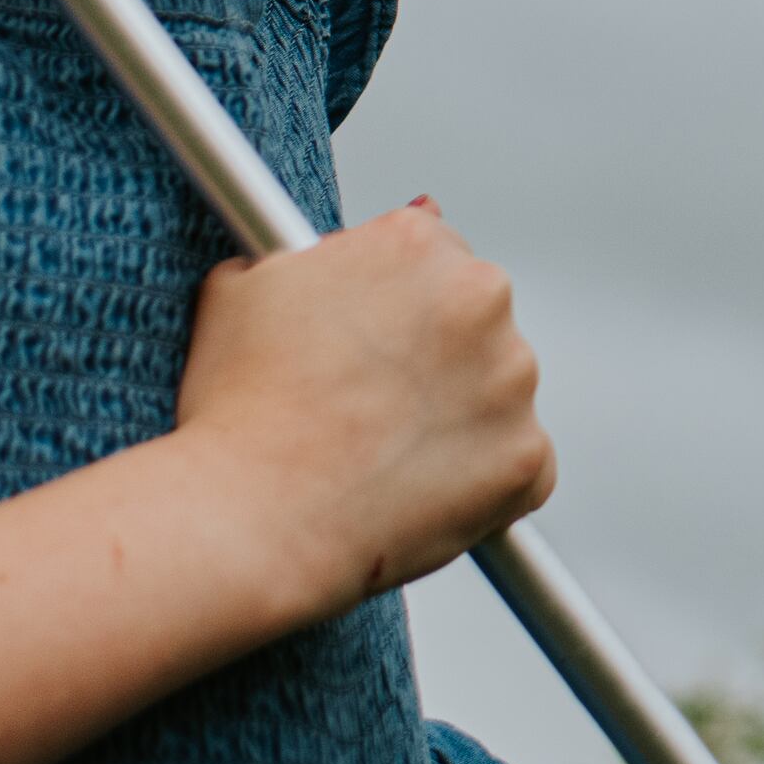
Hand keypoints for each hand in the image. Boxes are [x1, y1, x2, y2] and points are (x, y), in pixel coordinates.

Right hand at [169, 199, 552, 617]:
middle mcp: (480, 297)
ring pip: (495, 390)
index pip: (429, 253)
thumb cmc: (234, 409)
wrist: (248, 519)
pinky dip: (480, 481)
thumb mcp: (245, 288)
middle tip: (369, 404)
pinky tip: (417, 493)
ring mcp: (511, 380)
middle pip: (471, 315)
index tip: (369, 342)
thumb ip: (306, 252)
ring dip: (457, 413)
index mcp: (416, 244)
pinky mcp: (528, 457)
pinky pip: (516, 463)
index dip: (391, 305)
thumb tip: (345, 246)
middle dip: (431, 354)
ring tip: (380, 456)